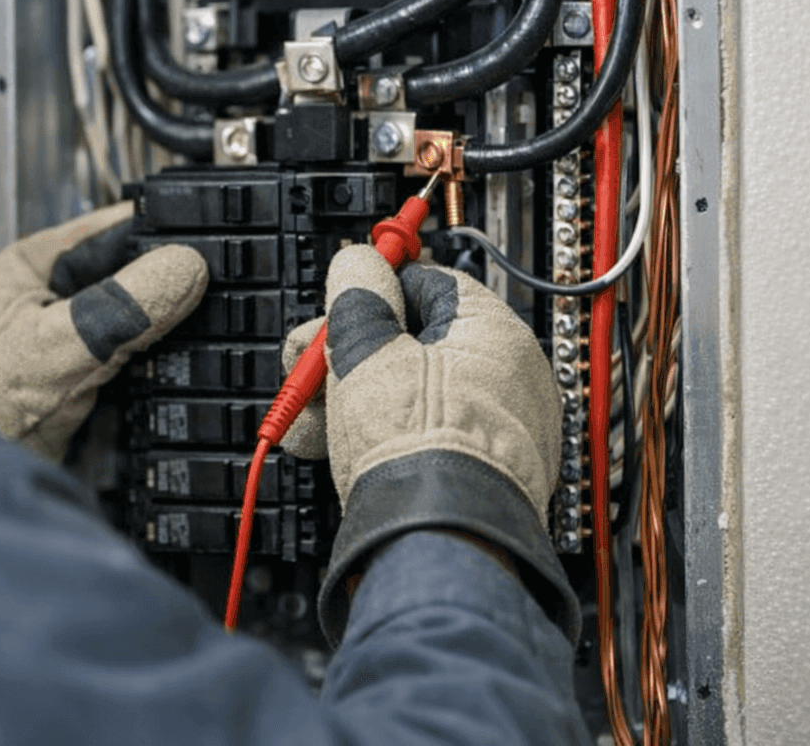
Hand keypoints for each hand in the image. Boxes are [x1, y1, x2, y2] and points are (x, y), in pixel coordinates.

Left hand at [0, 202, 207, 460]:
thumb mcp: (64, 342)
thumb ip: (126, 305)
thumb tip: (185, 268)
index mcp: (37, 263)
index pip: (115, 227)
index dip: (164, 230)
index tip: (209, 241)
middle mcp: (53, 292)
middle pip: (131, 269)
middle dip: (170, 278)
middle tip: (217, 285)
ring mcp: (66, 333)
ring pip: (134, 312)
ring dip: (164, 319)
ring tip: (205, 321)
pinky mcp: (78, 372)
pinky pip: (130, 351)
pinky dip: (154, 355)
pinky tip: (176, 360)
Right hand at [281, 244, 559, 520]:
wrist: (436, 547)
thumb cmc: (419, 453)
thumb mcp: (366, 353)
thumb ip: (357, 297)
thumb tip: (358, 263)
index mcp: (497, 336)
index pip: (430, 283)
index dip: (373, 290)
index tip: (339, 299)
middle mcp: (507, 382)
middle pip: (412, 344)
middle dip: (347, 353)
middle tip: (306, 362)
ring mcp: (494, 434)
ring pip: (408, 395)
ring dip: (347, 398)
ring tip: (302, 416)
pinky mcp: (474, 476)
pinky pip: (418, 438)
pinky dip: (373, 437)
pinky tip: (325, 444)